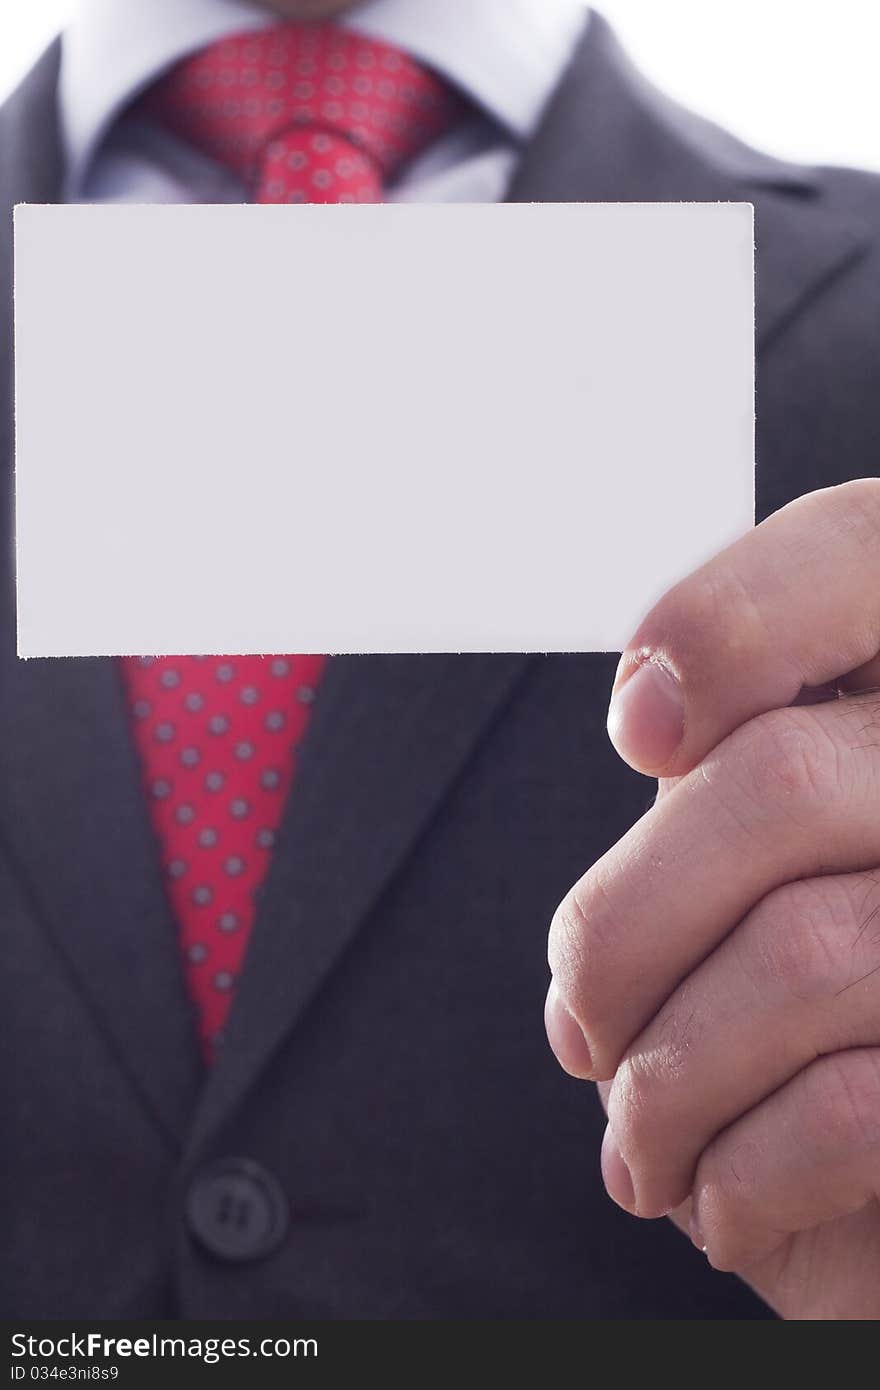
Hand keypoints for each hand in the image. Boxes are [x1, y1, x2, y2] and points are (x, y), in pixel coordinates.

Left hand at [545, 479, 879, 1319]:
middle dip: (623, 930)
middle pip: (780, 782)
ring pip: (808, 956)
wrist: (879, 1186)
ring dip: (665, 1082)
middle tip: (580, 1027)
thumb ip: (726, 774)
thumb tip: (655, 716)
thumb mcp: (753, 860)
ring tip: (639, 1136)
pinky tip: (722, 1195)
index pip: (855, 553)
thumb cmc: (803, 1007)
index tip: (639, 730)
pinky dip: (741, 1173)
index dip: (727, 619)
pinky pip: (854, 1109)